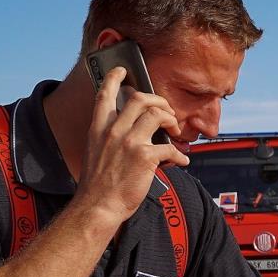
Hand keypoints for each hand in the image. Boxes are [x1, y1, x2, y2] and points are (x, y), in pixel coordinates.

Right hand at [76, 66, 188, 222]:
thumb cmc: (98, 185)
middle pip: (140, 99)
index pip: (104, 94)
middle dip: (159, 101)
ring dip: (171, 121)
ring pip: (157, 114)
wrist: (97, 206)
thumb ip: (110, 138)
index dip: (114, 78)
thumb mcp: (96, 153)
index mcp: (98, 128)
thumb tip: (135, 134)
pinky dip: (180, 155)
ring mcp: (129, 142)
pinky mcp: (145, 157)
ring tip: (175, 132)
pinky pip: (170, 147)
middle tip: (167, 111)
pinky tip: (181, 161)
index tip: (123, 70)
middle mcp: (113, 130)